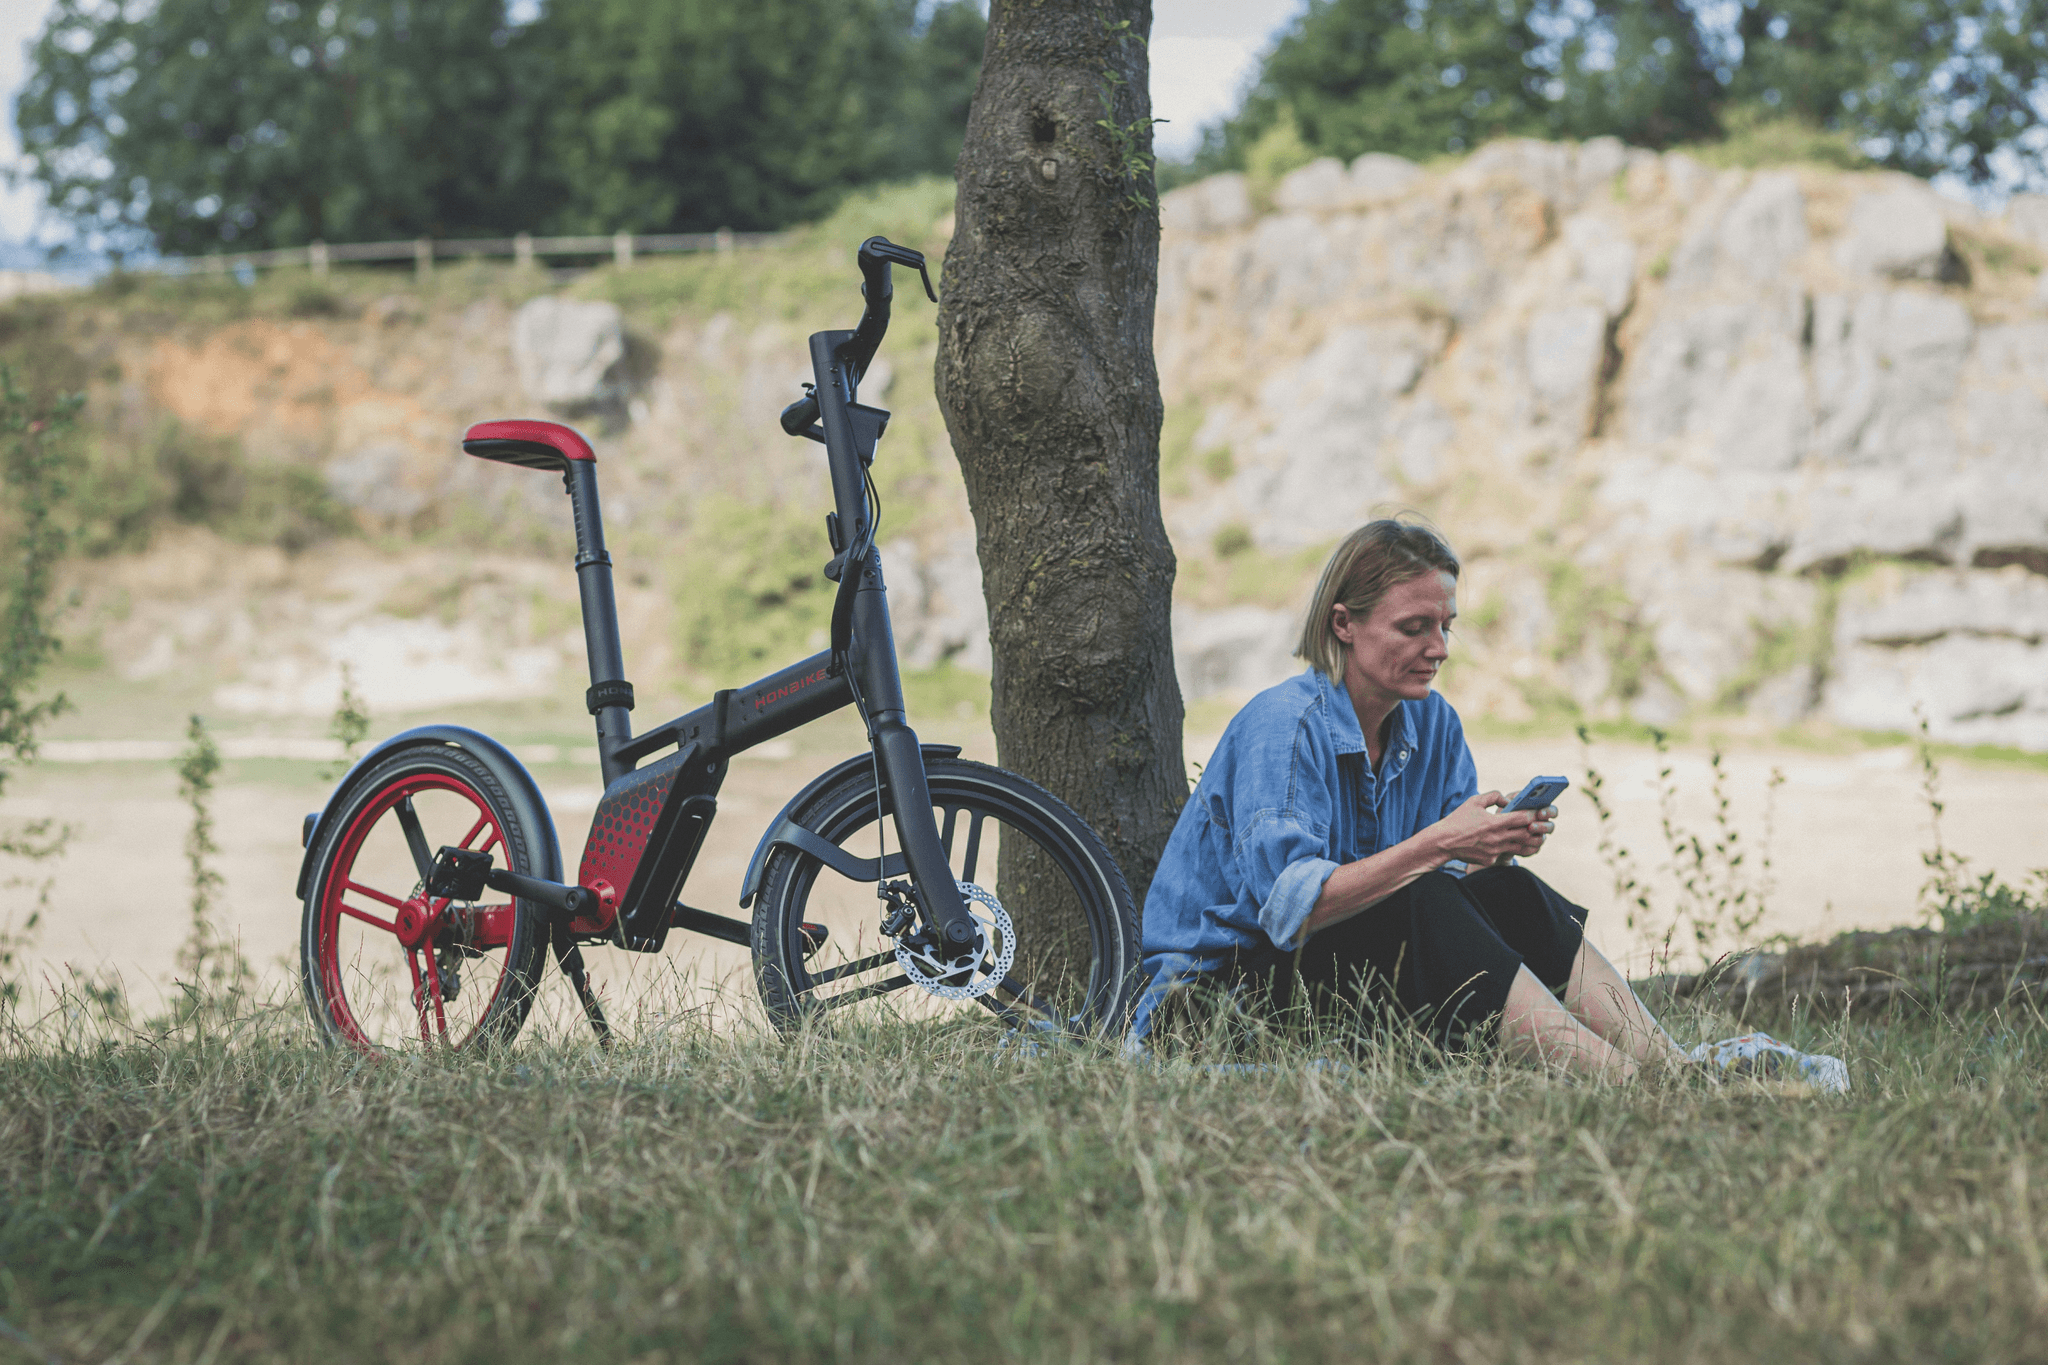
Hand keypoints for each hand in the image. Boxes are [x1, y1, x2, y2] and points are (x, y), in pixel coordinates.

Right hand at [1429, 793, 1553, 867]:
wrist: (1443, 842)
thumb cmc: (1458, 820)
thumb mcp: (1474, 801)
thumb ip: (1494, 796)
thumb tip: (1509, 800)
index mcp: (1494, 822)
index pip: (1522, 818)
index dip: (1533, 814)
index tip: (1538, 812)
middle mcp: (1497, 838)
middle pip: (1526, 834)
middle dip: (1535, 828)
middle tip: (1540, 824)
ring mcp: (1494, 851)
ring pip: (1521, 847)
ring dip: (1530, 841)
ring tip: (1535, 837)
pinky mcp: (1490, 860)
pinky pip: (1505, 854)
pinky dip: (1511, 849)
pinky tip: (1515, 845)